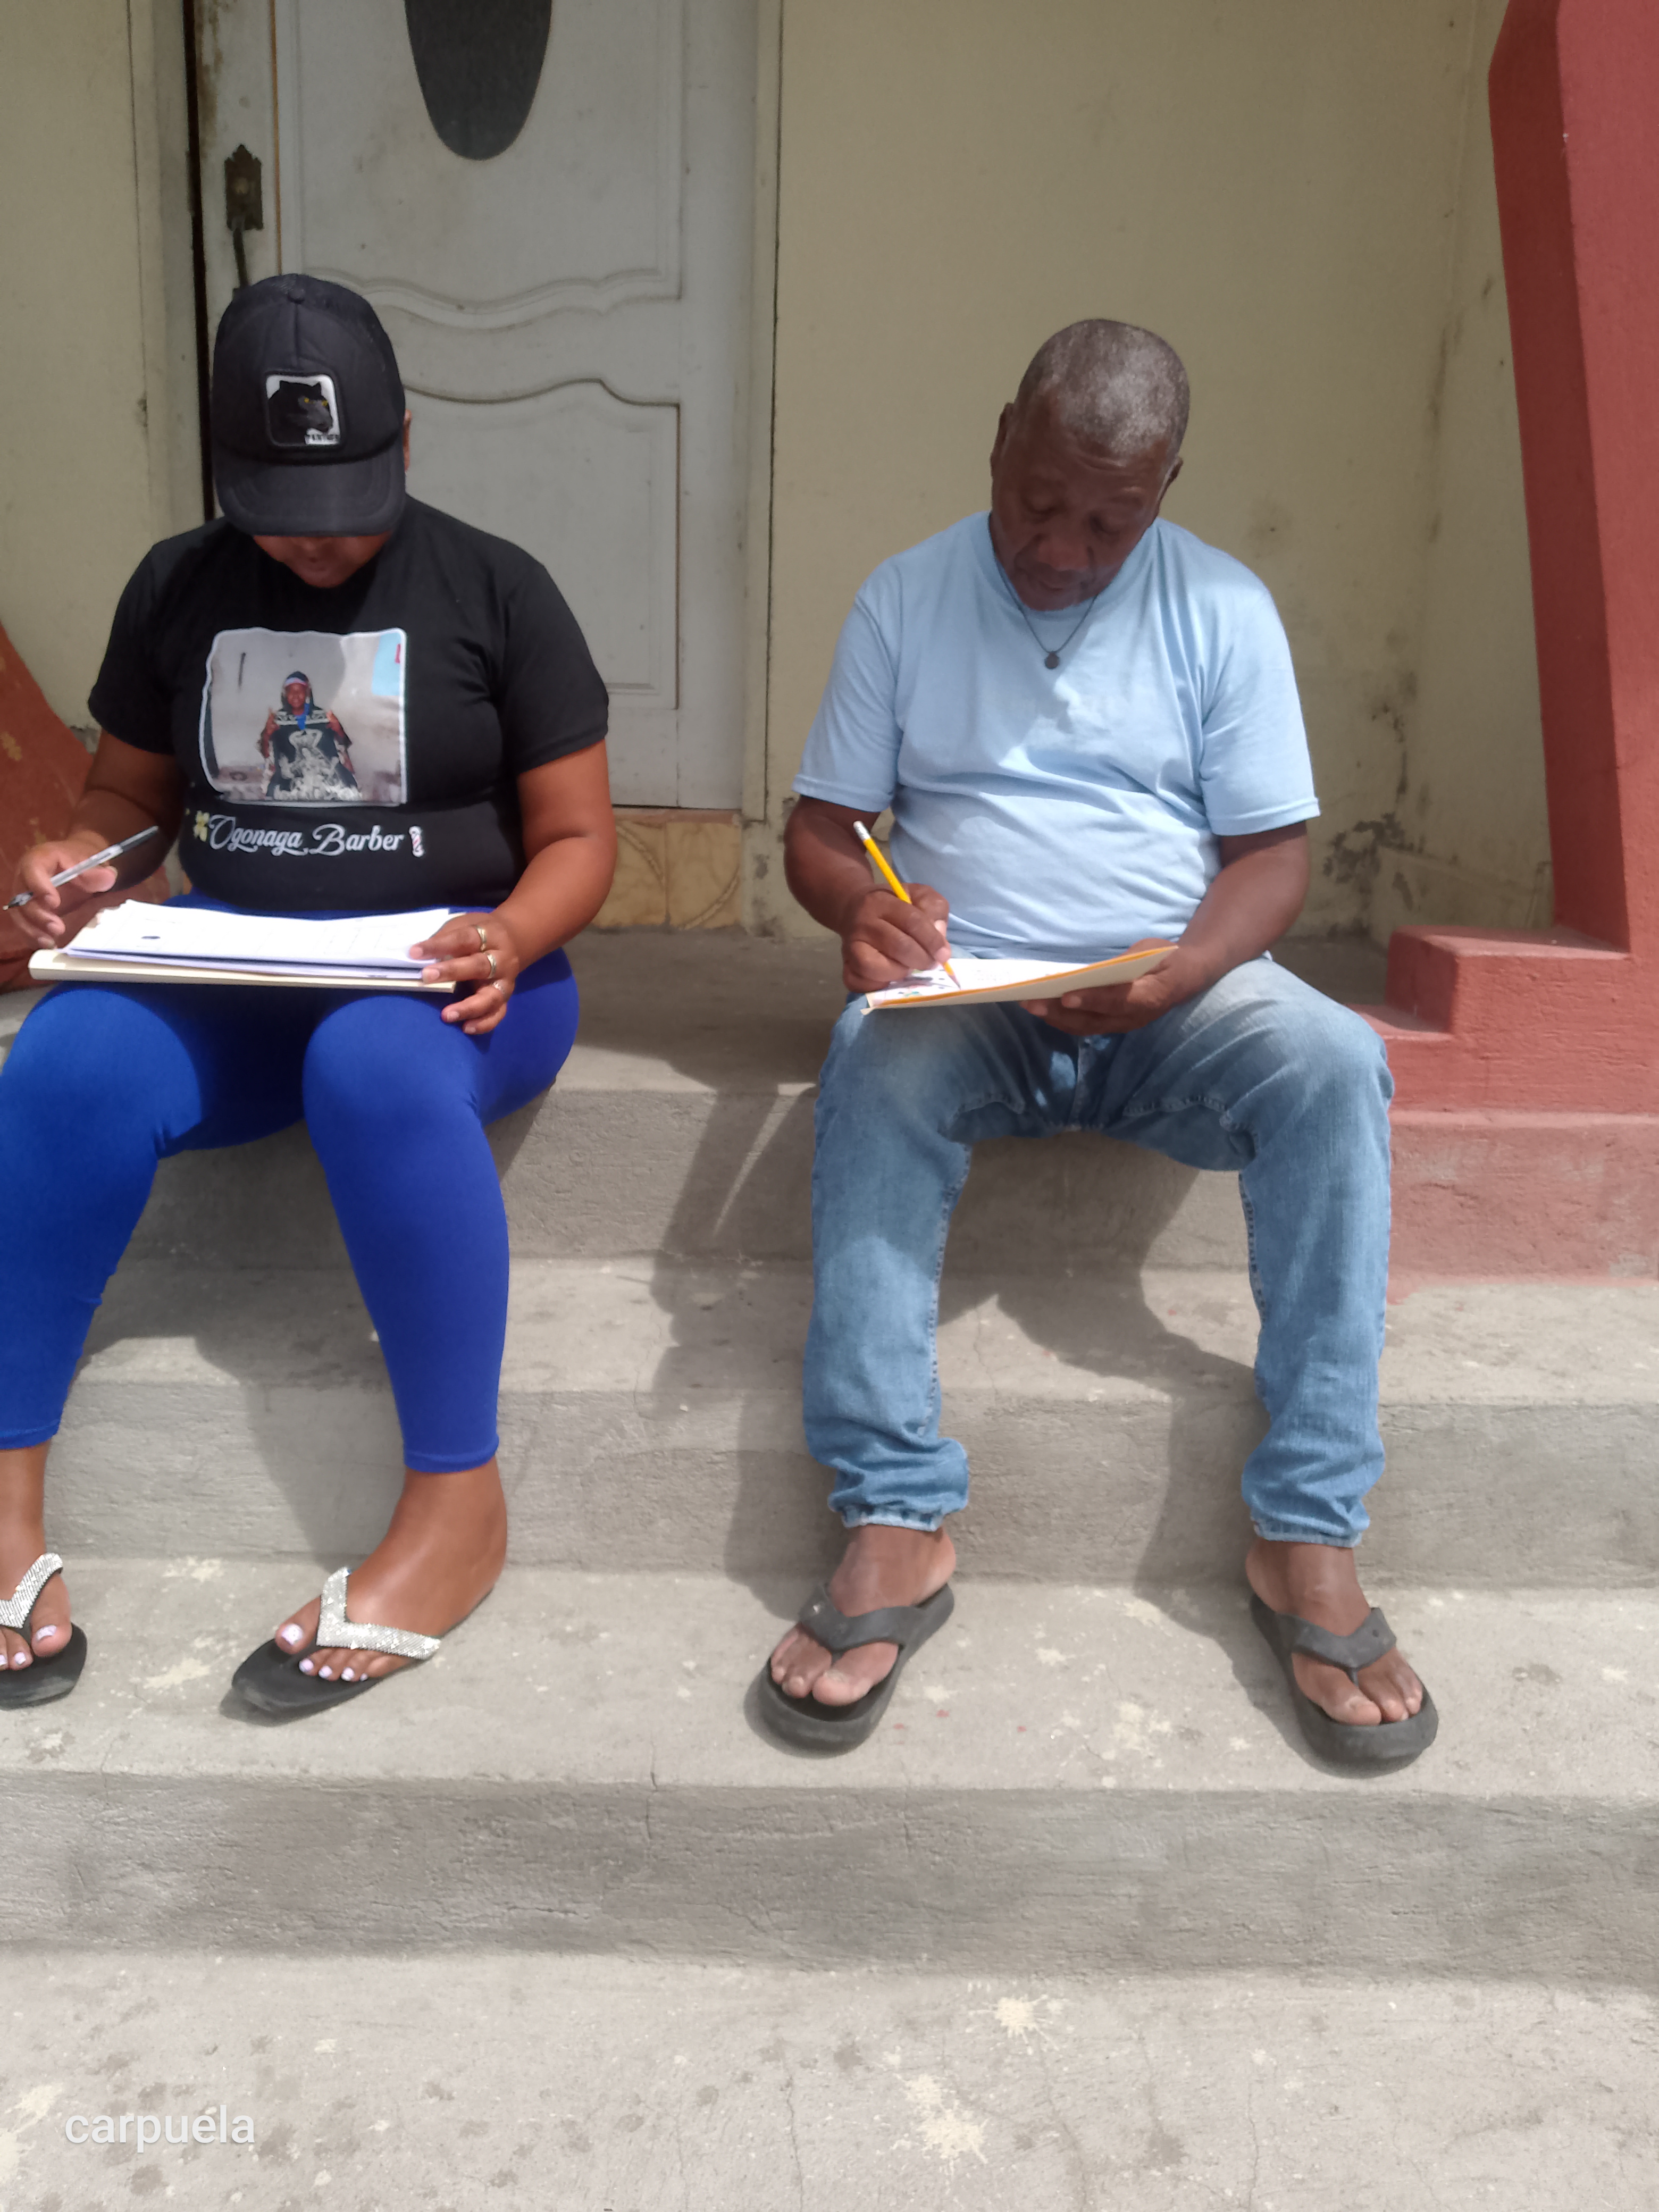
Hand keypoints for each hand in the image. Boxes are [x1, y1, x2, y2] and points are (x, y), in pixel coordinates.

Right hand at [2, 838, 123, 951]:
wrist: (76, 864)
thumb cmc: (80, 860)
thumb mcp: (90, 861)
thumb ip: (96, 872)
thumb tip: (108, 877)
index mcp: (40, 859)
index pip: (32, 869)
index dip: (39, 886)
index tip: (54, 902)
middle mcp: (25, 877)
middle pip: (22, 897)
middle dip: (38, 915)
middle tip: (57, 928)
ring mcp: (24, 895)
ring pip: (19, 914)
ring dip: (33, 930)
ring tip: (49, 942)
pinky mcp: (27, 910)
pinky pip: (24, 924)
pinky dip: (33, 936)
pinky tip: (47, 944)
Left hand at [412, 910, 523, 1035]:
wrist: (512, 940)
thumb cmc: (478, 934)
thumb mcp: (463, 925)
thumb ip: (445, 938)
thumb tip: (417, 955)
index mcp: (490, 935)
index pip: (463, 939)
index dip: (439, 945)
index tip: (414, 952)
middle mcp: (502, 959)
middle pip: (480, 966)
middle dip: (453, 972)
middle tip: (427, 977)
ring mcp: (505, 981)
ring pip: (491, 996)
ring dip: (469, 1007)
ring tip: (446, 1015)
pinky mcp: (506, 998)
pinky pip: (498, 1013)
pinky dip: (484, 1023)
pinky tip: (466, 1028)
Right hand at [839, 882, 953, 992]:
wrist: (854, 907)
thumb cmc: (894, 904)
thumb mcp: (918, 895)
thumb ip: (933, 910)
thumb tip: (939, 938)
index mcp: (881, 902)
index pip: (912, 921)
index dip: (932, 941)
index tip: (944, 955)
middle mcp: (862, 923)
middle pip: (898, 946)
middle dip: (921, 959)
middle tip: (930, 963)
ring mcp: (850, 946)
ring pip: (875, 968)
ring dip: (898, 973)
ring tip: (907, 967)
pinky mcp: (845, 965)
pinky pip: (858, 982)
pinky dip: (877, 986)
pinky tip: (889, 978)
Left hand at [1021, 940, 1207, 1034]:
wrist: (1185, 978)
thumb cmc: (1166, 959)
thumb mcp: (1151, 951)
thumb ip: (1126, 961)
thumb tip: (1096, 970)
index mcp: (1149, 995)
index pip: (1117, 1000)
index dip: (1091, 999)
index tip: (1066, 995)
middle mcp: (1134, 1017)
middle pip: (1093, 1019)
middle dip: (1059, 1011)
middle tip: (1031, 1002)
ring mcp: (1122, 1025)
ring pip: (1085, 1026)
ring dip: (1055, 1018)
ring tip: (1029, 1005)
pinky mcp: (1113, 1025)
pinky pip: (1084, 1026)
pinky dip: (1062, 1020)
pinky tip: (1043, 1010)